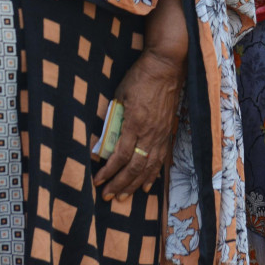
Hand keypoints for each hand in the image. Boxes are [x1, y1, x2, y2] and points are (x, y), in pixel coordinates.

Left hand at [93, 49, 183, 199]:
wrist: (166, 67)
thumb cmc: (140, 78)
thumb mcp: (120, 95)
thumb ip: (113, 119)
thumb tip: (102, 141)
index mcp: (135, 122)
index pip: (121, 155)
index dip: (108, 172)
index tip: (97, 181)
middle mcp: (149, 133)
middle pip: (135, 166)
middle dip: (119, 184)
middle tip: (107, 196)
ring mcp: (161, 134)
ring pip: (148, 167)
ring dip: (134, 185)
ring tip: (122, 197)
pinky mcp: (167, 133)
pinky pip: (160, 160)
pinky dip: (153, 175)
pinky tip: (146, 186)